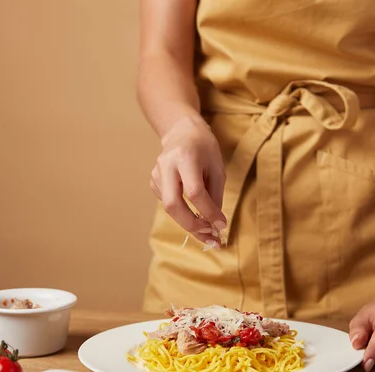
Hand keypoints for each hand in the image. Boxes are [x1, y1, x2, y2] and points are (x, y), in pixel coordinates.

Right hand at [150, 116, 226, 244]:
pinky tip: (193, 212)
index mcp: (185, 157)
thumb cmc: (204, 148)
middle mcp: (167, 165)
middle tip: (209, 236)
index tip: (221, 225)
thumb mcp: (217, 168)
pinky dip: (182, 213)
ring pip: (168, 207)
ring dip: (188, 224)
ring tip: (206, 232)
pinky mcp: (153, 181)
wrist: (182, 131)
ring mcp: (156, 173)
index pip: (194, 192)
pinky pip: (168, 203)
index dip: (208, 212)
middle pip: (172, 204)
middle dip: (191, 225)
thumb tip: (215, 224)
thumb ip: (215, 195)